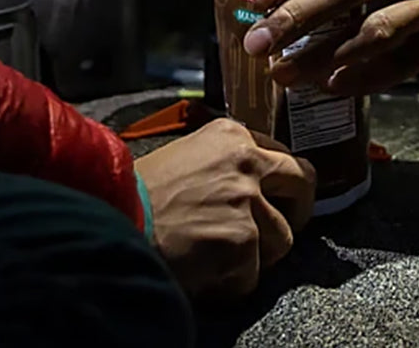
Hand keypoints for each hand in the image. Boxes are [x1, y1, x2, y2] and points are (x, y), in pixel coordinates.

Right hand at [134, 118, 315, 298]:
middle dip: (296, 211)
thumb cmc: (142, 193)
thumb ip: (227, 162)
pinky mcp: (242, 242)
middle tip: (279, 228)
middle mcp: (247, 162)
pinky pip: (253, 275)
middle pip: (304, 184)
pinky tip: (204, 271)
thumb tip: (257, 184)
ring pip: (283, 239)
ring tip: (219, 255)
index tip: (277, 199)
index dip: (281, 184)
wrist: (114, 219)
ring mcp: (247, 202)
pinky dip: (231, 282)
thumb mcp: (189, 154)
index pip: (285, 155)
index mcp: (234, 136)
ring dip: (256, 255)